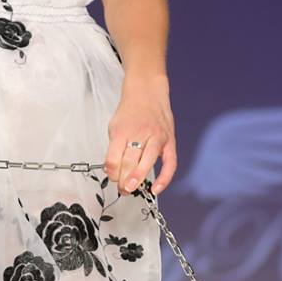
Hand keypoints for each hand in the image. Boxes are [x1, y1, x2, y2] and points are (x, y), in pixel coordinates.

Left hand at [105, 75, 176, 195]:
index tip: (112, 177)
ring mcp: (157, 137)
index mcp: (122, 130)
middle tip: (122, 189)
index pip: (113, 158)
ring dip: (138, 179)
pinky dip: (164, 178)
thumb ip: (114, 147)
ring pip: (147, 163)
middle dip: (123, 179)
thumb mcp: (115, 126)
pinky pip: (170, 163)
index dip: (111, 172)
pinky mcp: (169, 141)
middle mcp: (140, 133)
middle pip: (129, 162)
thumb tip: (114, 170)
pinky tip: (156, 188)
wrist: (147, 91)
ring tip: (131, 189)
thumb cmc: (130, 110)